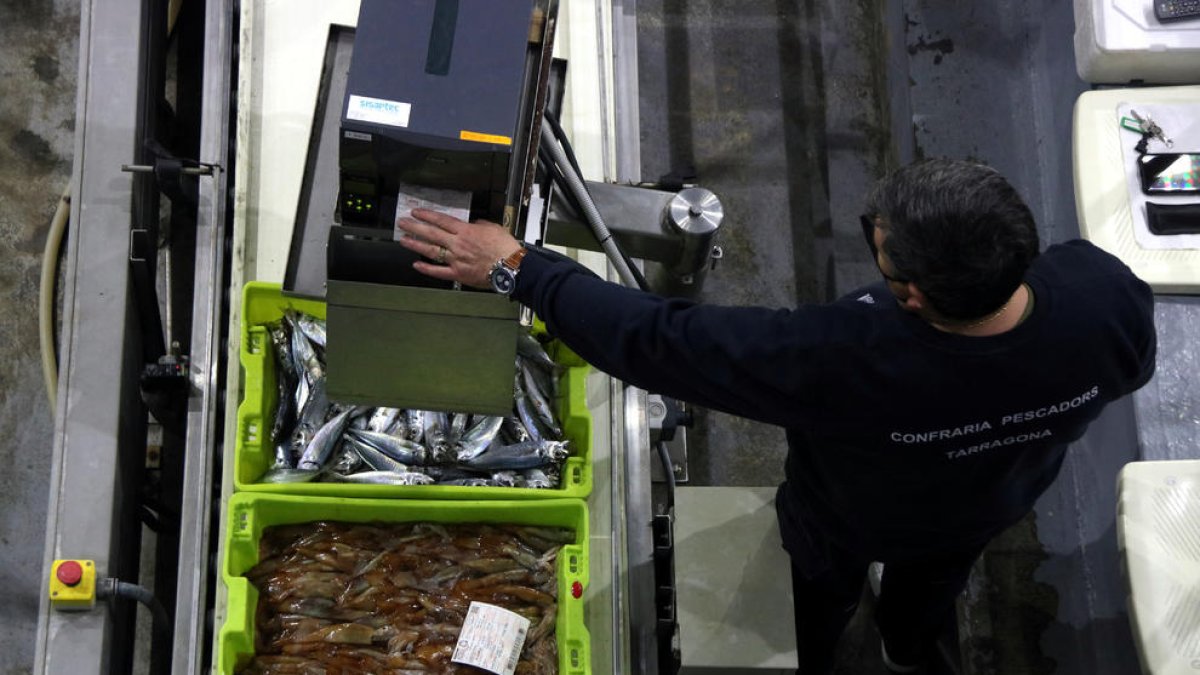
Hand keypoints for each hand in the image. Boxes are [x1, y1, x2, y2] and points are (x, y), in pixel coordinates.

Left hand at [396, 209, 522, 288]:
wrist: (512, 267)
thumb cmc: (505, 248)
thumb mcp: (493, 228)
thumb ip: (480, 225)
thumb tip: (473, 224)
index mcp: (465, 231)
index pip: (441, 220)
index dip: (427, 215)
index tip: (416, 212)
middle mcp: (457, 244)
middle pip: (432, 233)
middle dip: (415, 227)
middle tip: (402, 223)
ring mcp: (456, 259)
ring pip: (431, 251)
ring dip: (416, 245)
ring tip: (403, 240)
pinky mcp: (458, 274)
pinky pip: (439, 271)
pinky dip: (426, 269)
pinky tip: (416, 265)